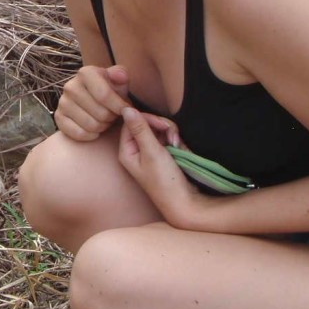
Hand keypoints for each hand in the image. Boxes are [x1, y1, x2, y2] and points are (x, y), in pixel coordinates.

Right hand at [54, 65, 132, 140]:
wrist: (95, 102)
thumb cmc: (110, 92)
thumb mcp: (119, 82)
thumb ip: (121, 76)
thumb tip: (120, 75)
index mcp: (85, 73)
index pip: (104, 95)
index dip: (118, 107)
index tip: (126, 110)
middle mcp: (70, 86)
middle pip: (99, 113)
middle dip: (112, 118)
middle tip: (114, 116)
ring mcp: (62, 102)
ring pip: (91, 125)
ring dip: (103, 127)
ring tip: (106, 121)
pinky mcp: (58, 117)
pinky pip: (79, 134)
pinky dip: (91, 135)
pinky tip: (95, 130)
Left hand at [117, 107, 194, 222]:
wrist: (184, 201)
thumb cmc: (164, 180)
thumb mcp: (152, 152)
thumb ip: (140, 129)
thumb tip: (125, 108)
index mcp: (127, 151)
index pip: (131, 123)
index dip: (147, 119)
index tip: (162, 125)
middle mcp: (136, 150)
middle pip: (145, 124)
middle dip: (161, 126)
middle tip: (172, 136)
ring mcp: (150, 152)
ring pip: (158, 129)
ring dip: (170, 132)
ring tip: (177, 144)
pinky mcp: (163, 154)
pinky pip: (167, 138)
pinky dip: (175, 139)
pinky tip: (180, 147)